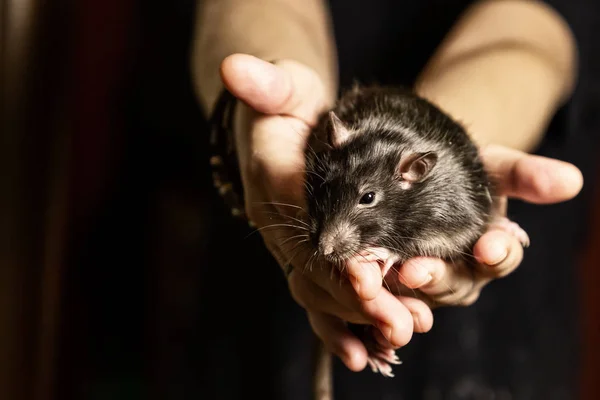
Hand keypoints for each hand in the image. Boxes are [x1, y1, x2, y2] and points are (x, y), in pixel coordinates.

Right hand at [219, 54, 431, 370]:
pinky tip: (374, 348)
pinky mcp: (304, 253)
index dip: (337, 253)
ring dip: (359, 317)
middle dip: (358, 298)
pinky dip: (346, 322)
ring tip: (400, 337)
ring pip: (320, 289)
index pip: (303, 224)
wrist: (275, 127)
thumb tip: (235, 67)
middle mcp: (278, 220)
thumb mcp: (282, 84)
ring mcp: (290, 242)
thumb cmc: (287, 104)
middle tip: (402, 324)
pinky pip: (321, 294)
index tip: (374, 279)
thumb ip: (265, 82)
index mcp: (274, 180)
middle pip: (316, 268)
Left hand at [380, 144, 583, 307]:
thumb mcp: (492, 166)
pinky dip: (373, 294)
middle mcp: (460, 270)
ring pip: (416, 295)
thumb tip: (570, 181)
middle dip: (437, 278)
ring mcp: (426, 280)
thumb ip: (524, 174)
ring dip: (398, 291)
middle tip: (416, 270)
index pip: (500, 257)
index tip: (488, 245)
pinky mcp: (391, 282)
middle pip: (454, 284)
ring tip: (379, 276)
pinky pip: (384, 296)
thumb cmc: (461, 170)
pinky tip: (358, 285)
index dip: (496, 253)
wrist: (420, 171)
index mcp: (490, 247)